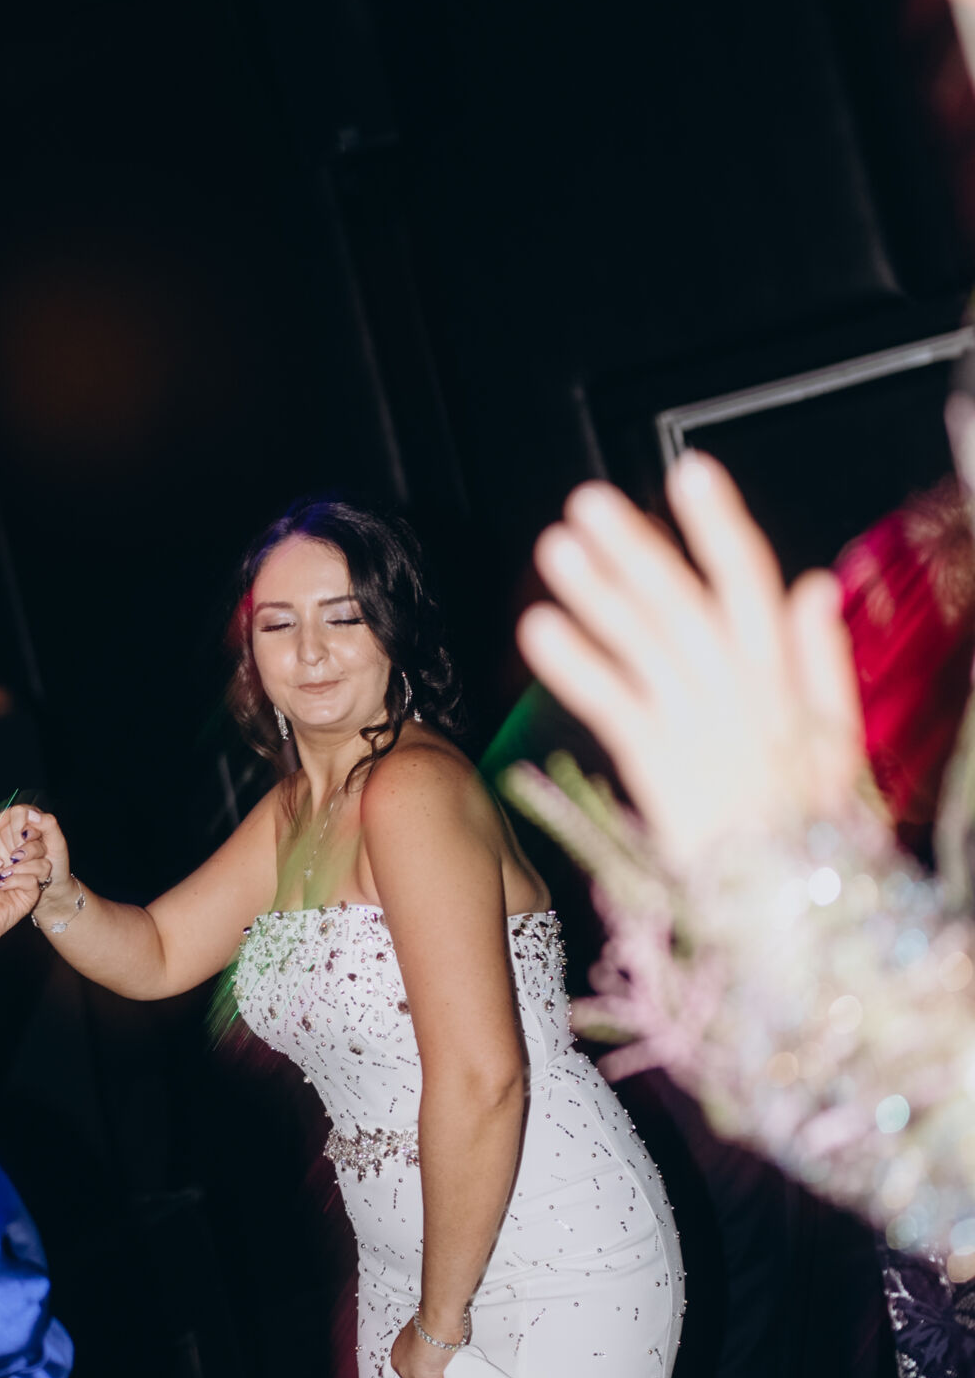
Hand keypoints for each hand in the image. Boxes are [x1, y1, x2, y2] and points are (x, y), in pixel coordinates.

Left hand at [0, 807, 72, 918]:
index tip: (19, 828)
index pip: (21, 825)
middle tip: (10, 855)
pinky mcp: (33, 889)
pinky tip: (4, 888)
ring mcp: (25, 873)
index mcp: (0, 845)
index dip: (22, 824)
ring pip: (41, 856)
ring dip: (20, 865)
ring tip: (2, 875)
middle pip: (35, 839)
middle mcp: (14, 857)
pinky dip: (19, 880)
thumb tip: (13, 810)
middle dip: (22, 846)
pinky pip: (38, 875)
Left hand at [388, 1314, 463, 1377]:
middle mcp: (401, 1365)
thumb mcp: (425, 1335)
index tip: (437, 1370)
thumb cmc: (433, 1319)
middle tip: (446, 1372)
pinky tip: (452, 1371)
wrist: (437, 1318)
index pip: (411, 1372)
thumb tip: (437, 1354)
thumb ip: (426, 1347)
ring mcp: (411, 1375)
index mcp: (398, 1353)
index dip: (427, 1372)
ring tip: (450, 1371)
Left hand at [516, 452, 868, 869]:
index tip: (689, 471)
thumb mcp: (838, 736)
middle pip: (684, 604)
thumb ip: (822, 659)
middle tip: (588, 502)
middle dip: (637, 548)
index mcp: (783, 678)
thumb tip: (814, 585)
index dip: (719, 524)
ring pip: (643, 646)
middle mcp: (739, 694)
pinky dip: (578, 665)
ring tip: (557, 548)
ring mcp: (697, 730)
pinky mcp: (661, 770)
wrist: (795, 907)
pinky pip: (614, 707)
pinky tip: (540, 628)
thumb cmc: (814, 822)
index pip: (751, 581)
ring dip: (598, 593)